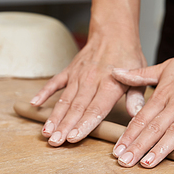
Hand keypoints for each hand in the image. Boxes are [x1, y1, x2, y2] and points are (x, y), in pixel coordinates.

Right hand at [30, 0, 146, 146]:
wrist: (114, 32)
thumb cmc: (128, 56)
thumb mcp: (140, 75)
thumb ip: (136, 97)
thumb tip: (136, 115)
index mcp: (110, 85)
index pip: (96, 109)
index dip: (84, 124)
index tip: (73, 138)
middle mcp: (92, 81)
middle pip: (76, 108)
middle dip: (65, 126)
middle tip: (55, 142)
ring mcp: (78, 76)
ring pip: (64, 99)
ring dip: (55, 117)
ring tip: (46, 132)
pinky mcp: (70, 71)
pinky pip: (55, 83)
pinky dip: (44, 93)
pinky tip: (34, 104)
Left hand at [111, 44, 173, 167]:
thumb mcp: (165, 67)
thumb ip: (140, 75)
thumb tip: (115, 72)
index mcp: (164, 93)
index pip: (142, 117)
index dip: (129, 134)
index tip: (117, 150)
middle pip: (156, 127)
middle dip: (139, 146)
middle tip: (125, 162)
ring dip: (163, 147)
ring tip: (149, 163)